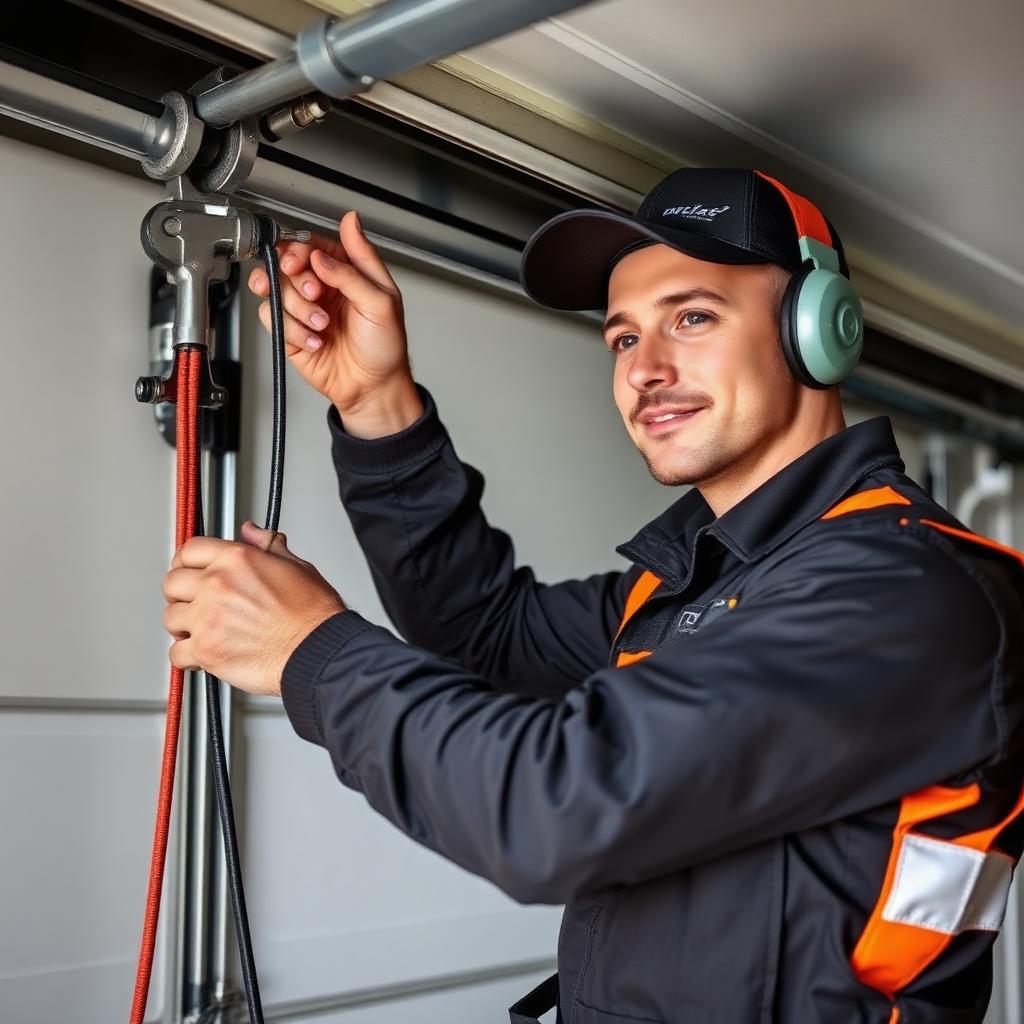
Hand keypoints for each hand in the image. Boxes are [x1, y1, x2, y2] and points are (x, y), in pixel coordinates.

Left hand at [162, 522, 345, 695]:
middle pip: (172, 583)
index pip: (190, 550)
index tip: (189, 571)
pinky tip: (202, 653)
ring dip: (183, 625)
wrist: (318, 652)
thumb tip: (251, 531)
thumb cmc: (313, 615)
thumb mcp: (296, 566)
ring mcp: (208, 618)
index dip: (187, 562)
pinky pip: (176, 653)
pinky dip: (186, 656)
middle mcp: (217, 585)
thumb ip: (266, 546)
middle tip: (195, 603)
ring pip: (170, 618)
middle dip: (181, 594)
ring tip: (202, 630)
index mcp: (236, 559)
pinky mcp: (206, 650)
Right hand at [247, 211, 422, 433]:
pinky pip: (273, 318)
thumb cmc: (384, 347)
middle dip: (296, 278)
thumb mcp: (382, 300)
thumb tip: (347, 226)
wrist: (372, 387)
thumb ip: (357, 265)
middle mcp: (322, 286)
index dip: (299, 248)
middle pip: (286, 263)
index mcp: (345, 271)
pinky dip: (293, 330)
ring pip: (276, 289)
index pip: (312, 244)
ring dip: (298, 308)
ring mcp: (304, 308)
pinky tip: (315, 340)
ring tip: (322, 325)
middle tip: (314, 293)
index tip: (300, 261)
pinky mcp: (290, 331)